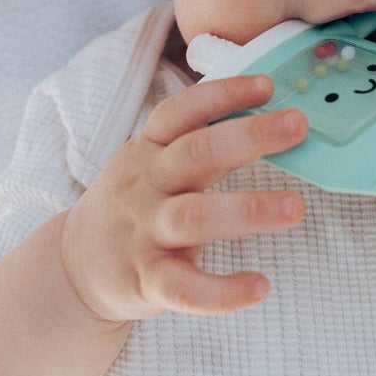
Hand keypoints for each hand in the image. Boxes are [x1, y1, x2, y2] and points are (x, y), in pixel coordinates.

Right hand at [59, 75, 306, 322]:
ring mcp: (145, 232)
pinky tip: (260, 286)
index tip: (267, 84)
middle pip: (196, 153)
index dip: (222, 94)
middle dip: (249, 136)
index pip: (181, 111)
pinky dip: (223, 291)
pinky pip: (186, 288)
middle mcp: (146, 185)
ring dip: (248, 210)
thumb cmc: (136, 206)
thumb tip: (269, 116)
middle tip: (298, 125)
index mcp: (149, 150)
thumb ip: (198, 142)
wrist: (77, 266)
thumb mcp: (151, 162)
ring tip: (294, 207)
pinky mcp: (147, 281)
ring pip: (195, 216)